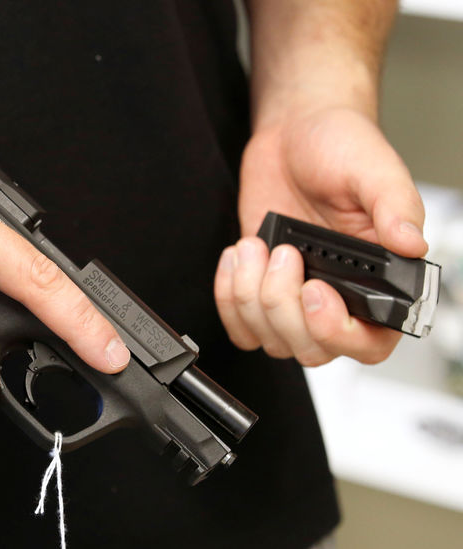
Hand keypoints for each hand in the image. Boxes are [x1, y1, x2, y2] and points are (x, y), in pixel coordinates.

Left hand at [214, 106, 427, 365]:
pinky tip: (238, 258)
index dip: (337, 331)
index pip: (369, 342)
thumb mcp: (373, 168)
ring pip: (272, 340)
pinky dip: (229, 298)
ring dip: (251, 296)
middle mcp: (340, 295)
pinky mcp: (261, 289)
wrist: (293, 132)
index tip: (315, 291)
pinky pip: (241, 326)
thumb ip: (395, 206)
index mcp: (381, 279)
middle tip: (283, 255)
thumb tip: (412, 243)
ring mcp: (296, 296)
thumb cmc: (339, 146)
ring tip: (257, 246)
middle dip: (284, 307)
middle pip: (312, 349)